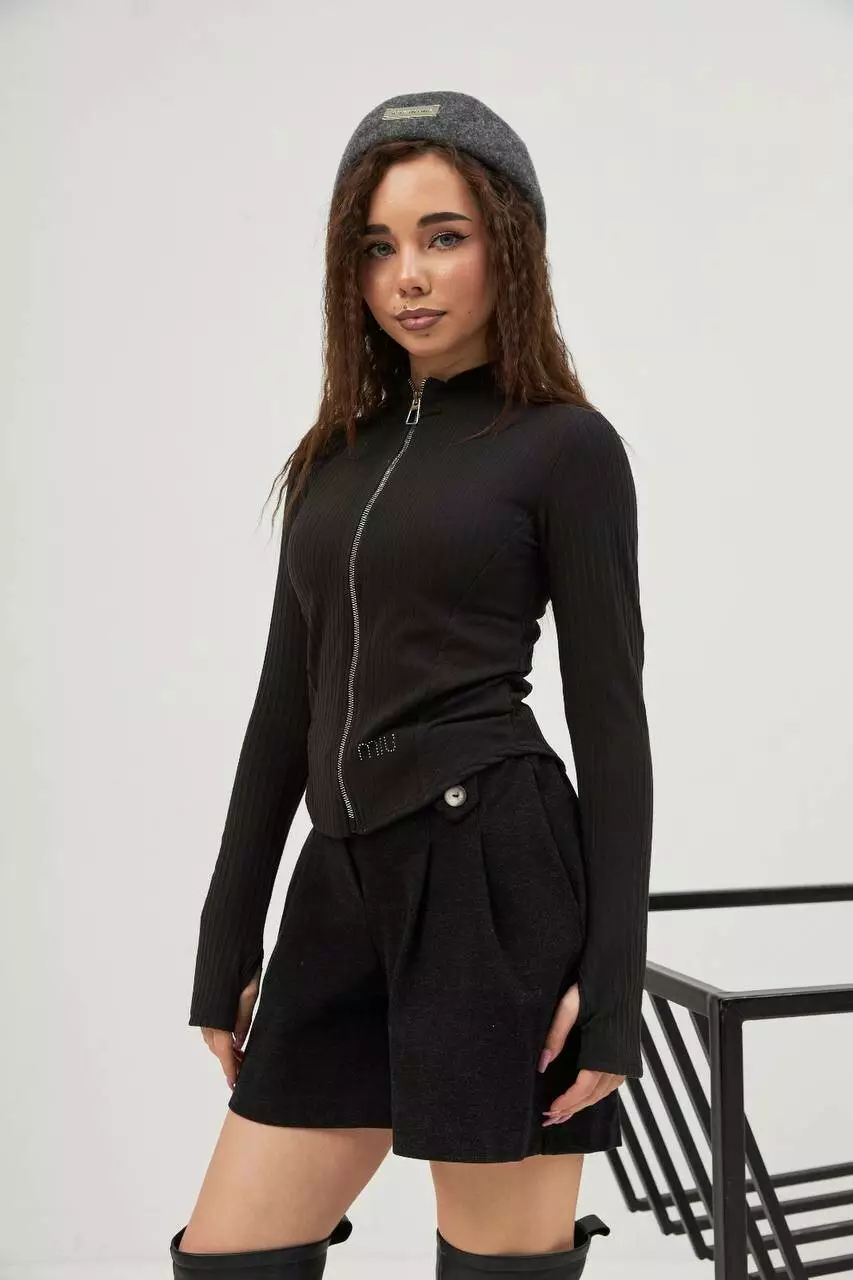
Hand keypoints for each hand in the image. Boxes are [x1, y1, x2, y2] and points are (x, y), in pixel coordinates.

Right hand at [201, 965, 260, 1090]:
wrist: (227, 940)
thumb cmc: (243, 962)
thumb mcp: (250, 992)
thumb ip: (244, 1019)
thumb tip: (240, 1041)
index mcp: (218, 1017)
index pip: (224, 1052)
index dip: (230, 1070)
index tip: (235, 1085)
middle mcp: (205, 1016)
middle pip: (216, 1048)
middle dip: (229, 1061)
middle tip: (245, 1071)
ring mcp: (203, 1009)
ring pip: (212, 1038)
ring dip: (225, 1049)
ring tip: (242, 1055)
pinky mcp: (204, 1002)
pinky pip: (211, 1027)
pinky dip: (220, 1036)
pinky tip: (233, 1037)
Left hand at [538, 982, 624, 1125]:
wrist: (618, 973)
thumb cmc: (593, 987)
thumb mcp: (568, 1006)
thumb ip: (556, 1035)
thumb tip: (543, 1064)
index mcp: (604, 1049)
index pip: (585, 1086)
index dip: (568, 1101)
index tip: (551, 1110)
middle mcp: (618, 1059)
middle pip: (595, 1094)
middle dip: (573, 1109)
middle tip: (551, 1119)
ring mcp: (624, 1057)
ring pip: (605, 1091)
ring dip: (585, 1104)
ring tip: (564, 1113)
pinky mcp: (625, 1053)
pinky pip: (613, 1082)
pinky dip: (597, 1093)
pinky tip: (585, 1095)